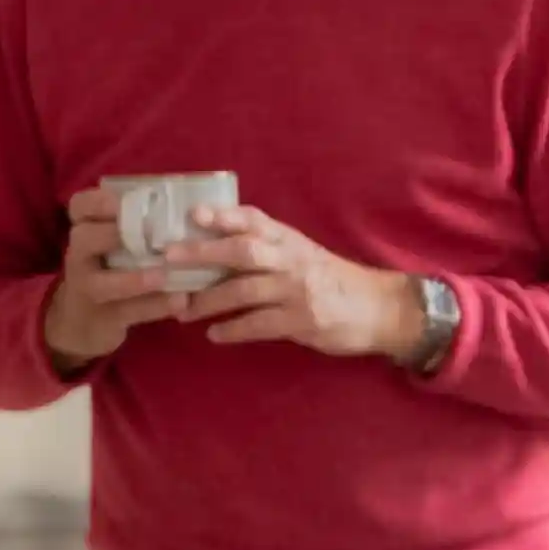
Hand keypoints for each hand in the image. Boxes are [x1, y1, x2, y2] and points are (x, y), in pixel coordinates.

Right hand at [45, 187, 197, 368]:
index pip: (80, 207)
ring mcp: (87, 290)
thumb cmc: (113, 272)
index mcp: (84, 232)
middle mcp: (79, 258)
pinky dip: (155, 306)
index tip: (124, 200)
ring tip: (165, 275)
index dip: (99, 201)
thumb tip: (196, 206)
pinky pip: (128, 312)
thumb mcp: (115, 248)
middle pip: (85, 238)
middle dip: (118, 233)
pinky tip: (180, 301)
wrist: (83, 325)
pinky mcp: (102, 319)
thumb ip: (141, 228)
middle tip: (154, 231)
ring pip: (105, 283)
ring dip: (136, 278)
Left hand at [167, 205, 422, 358]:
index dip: (224, 215)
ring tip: (181, 310)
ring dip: (208, 300)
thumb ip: (268, 247)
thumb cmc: (331, 279)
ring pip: (244, 290)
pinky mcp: (303, 321)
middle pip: (242, 250)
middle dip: (203, 253)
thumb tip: (213, 242)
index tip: (193, 214)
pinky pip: (259, 325)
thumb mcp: (302, 254)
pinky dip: (233, 330)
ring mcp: (298, 291)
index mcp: (290, 240)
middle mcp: (292, 260)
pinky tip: (214, 335)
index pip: (255, 220)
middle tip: (168, 258)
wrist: (380, 308)